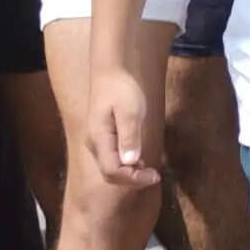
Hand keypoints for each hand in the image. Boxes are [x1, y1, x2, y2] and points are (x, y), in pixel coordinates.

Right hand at [83, 62, 160, 187]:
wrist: (113, 70)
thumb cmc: (123, 88)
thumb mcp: (131, 112)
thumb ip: (130, 137)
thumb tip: (131, 162)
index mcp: (99, 139)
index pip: (112, 171)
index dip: (133, 179)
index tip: (155, 176)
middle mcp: (94, 143)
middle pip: (110, 173)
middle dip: (132, 179)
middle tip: (155, 175)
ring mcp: (97, 140)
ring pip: (110, 167)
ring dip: (130, 173)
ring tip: (149, 169)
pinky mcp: (103, 136)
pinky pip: (112, 158)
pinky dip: (126, 164)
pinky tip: (140, 159)